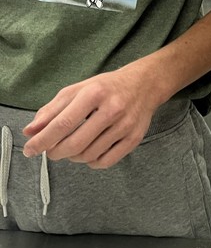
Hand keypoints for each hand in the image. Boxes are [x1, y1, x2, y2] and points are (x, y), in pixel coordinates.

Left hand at [22, 64, 160, 168]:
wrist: (144, 85)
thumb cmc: (106, 88)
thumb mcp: (77, 90)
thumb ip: (52, 110)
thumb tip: (30, 132)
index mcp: (94, 93)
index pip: (63, 123)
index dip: (42, 140)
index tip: (29, 150)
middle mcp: (111, 109)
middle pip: (75, 143)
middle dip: (56, 152)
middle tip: (51, 151)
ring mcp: (125, 126)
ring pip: (88, 155)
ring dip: (73, 156)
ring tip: (72, 147)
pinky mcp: (134, 139)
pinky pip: (105, 162)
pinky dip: (91, 162)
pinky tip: (89, 152)